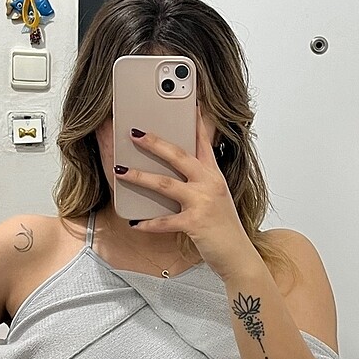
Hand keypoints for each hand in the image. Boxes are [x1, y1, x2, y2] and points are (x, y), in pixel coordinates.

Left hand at [113, 104, 255, 278]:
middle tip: (135, 132)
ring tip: (121, 170)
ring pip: (165, 184)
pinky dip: (148, 223)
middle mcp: (209, 184)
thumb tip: (169, 173)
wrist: (238, 255)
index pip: (204, 142)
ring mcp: (203, 202)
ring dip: (139, 176)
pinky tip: (135, 223)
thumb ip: (197, 183)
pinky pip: (165, 221)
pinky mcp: (195, 223)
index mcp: (214, 175)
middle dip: (155, 142)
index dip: (196, 121)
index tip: (189, 102)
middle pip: (178, 155)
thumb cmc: (224, 227)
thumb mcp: (215, 198)